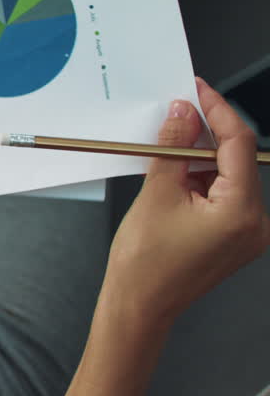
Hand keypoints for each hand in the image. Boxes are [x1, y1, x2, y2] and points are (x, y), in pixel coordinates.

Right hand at [103, 77, 269, 328]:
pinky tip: (175, 179)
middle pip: (237, 160)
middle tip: (177, 114)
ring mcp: (248, 233)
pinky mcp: (235, 238)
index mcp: (242, 212)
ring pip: (229, 177)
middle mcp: (256, 223)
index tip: (199, 90)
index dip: (218, 111)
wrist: (139, 306)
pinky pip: (225, 196)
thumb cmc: (144, 264)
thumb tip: (183, 112)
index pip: (239, 144)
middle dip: (205, 136)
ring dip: (200, 160)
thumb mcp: (156, 193)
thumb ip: (172, 147)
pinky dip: (201, 181)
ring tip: (165, 158)